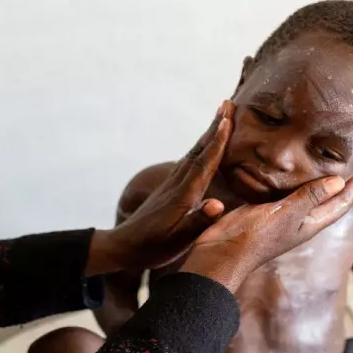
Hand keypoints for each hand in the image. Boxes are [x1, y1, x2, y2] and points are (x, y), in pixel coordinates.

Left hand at [87, 101, 234, 274]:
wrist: (124, 247)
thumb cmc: (153, 248)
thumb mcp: (177, 242)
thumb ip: (197, 223)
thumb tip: (218, 205)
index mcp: (183, 196)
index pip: (204, 164)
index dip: (217, 142)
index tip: (227, 120)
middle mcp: (178, 185)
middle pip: (199, 151)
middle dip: (215, 127)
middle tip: (228, 104)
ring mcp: (173, 185)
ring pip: (194, 154)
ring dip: (208, 134)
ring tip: (221, 117)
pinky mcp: (170, 189)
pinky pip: (190, 162)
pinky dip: (201, 149)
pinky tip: (204, 147)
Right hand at [181, 172, 352, 291]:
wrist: (222, 253)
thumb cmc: (256, 237)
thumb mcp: (287, 214)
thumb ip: (310, 197)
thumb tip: (339, 181)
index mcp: (309, 224)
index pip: (339, 205)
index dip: (352, 188)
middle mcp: (298, 221)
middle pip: (325, 200)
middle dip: (337, 184)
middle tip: (346, 163)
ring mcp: (280, 218)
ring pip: (305, 196)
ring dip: (314, 181)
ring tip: (320, 162)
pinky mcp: (262, 212)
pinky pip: (283, 194)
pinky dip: (290, 182)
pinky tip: (286, 172)